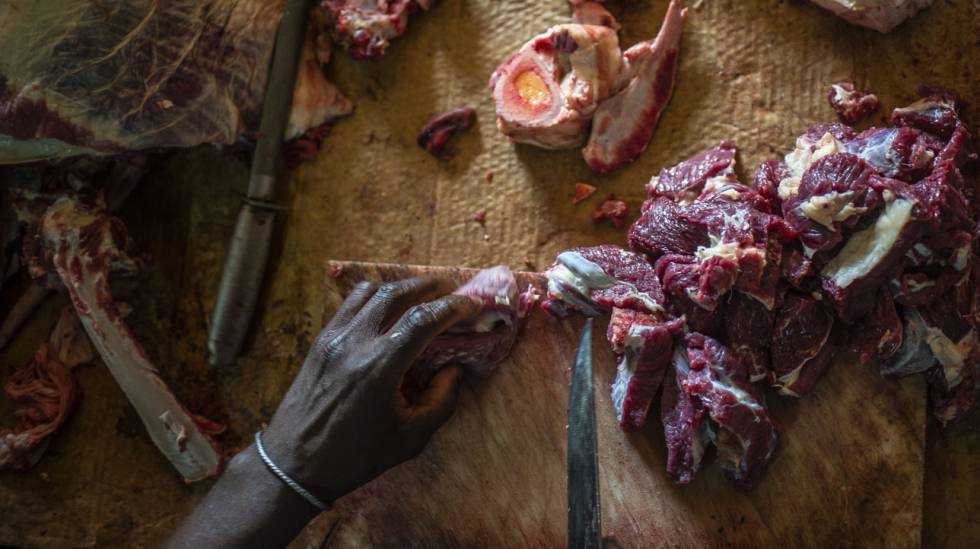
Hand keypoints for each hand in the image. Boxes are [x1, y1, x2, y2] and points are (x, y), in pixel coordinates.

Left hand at [260, 277, 480, 504]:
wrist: (294, 465)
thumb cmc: (355, 457)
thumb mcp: (411, 439)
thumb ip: (442, 400)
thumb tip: (455, 368)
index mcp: (379, 367)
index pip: (422, 319)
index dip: (453, 306)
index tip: (474, 303)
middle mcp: (354, 343)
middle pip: (396, 294)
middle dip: (429, 286)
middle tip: (452, 290)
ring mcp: (333, 338)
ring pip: (370, 291)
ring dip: (401, 287)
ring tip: (422, 293)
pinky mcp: (320, 341)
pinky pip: (350, 303)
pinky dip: (375, 296)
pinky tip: (388, 308)